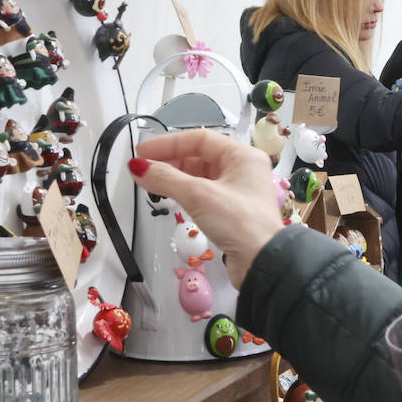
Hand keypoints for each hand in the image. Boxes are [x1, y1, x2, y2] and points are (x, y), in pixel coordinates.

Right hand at [130, 129, 283, 288]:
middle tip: (144, 168)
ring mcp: (239, 191)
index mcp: (243, 156)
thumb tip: (139, 167)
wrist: (262, 262)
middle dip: (170, 160)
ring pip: (201, 175)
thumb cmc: (241, 224)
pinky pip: (204, 193)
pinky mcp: (233, 211)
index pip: (200, 139)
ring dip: (176, 177)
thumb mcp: (198, 195)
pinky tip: (170, 196)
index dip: (169, 143)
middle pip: (200, 156)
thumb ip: (166, 178)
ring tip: (152, 182)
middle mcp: (243, 170)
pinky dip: (186, 192)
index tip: (143, 152)